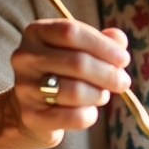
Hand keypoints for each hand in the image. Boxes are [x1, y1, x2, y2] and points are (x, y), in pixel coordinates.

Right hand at [0, 19, 130, 148]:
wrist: (30, 108)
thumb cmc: (61, 72)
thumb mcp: (78, 49)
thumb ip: (102, 41)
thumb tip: (119, 40)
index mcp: (36, 32)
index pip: (71, 32)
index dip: (102, 46)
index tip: (123, 59)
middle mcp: (25, 57)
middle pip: (77, 63)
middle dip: (108, 74)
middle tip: (123, 82)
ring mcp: (25, 87)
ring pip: (75, 91)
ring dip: (99, 94)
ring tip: (103, 95)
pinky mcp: (31, 116)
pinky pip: (72, 117)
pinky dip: (89, 115)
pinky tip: (90, 111)